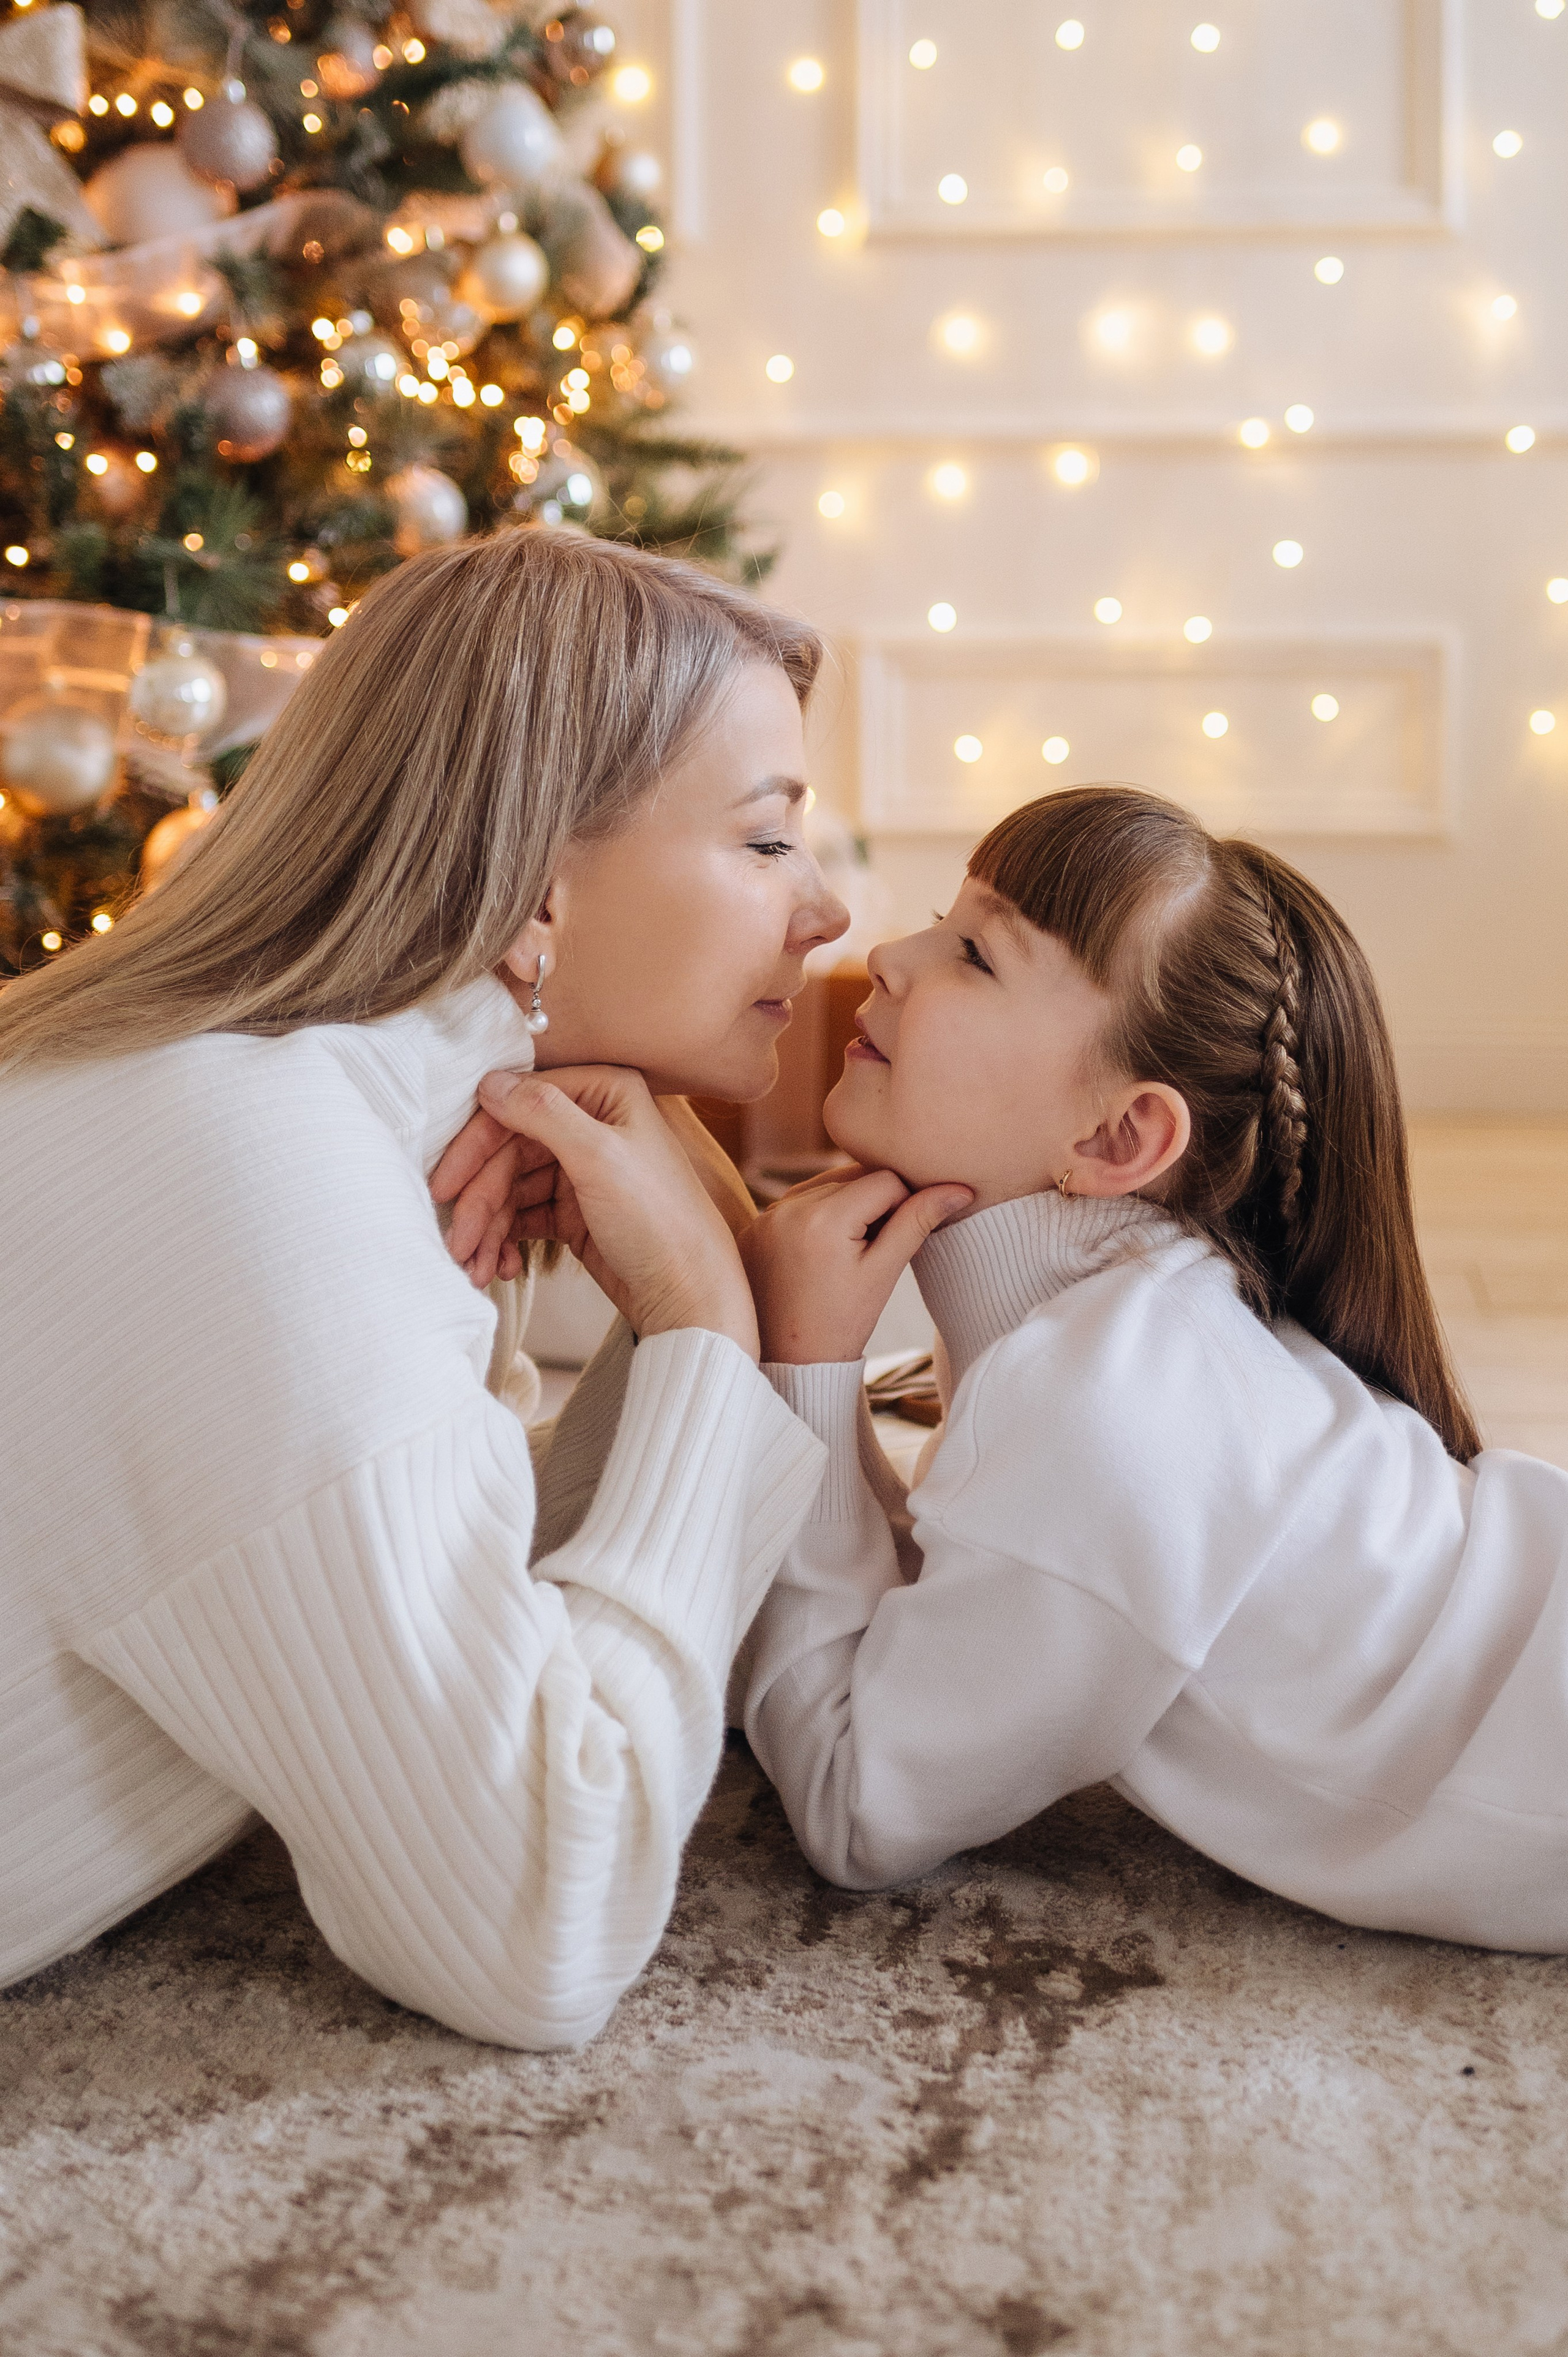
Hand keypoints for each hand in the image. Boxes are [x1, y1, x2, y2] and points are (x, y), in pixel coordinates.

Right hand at [465, 1064, 760, 1356]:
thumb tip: (488, 1081)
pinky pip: (523, 1215)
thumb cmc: (659, 1221)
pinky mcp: (574, 1209)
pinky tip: (502, 1267)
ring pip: (511, 1188)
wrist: (691, 1295)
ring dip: (487, 1228)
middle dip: (479, 1201)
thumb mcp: (599, 1158)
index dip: (476, 1146)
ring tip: (476, 1268)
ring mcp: (581, 1167)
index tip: (444, 1187)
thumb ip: (542, 1114)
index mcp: (604, 1093)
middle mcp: (591, 1122)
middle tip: (456, 1243)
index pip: (519, 1105)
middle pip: (509, 1151)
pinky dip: (505, 1240)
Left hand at [739, 1165, 972, 1363]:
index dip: (906, 1202)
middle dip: (875, 1202)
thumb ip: (918, 1222)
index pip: (884, 1180)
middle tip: (879, 1246)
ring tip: (852, 1251)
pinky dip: (817, 1215)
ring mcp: (764, 1217)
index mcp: (824, 1218)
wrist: (791, 1364)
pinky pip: (795, 1203)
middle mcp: (787, 1208)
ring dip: (847, 1204)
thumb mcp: (884, 1272)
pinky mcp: (752, 1228)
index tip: (904, 1236)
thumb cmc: (843, 1323)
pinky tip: (824, 1252)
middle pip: (852, 1176)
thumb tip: (959, 1190)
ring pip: (825, 1186)